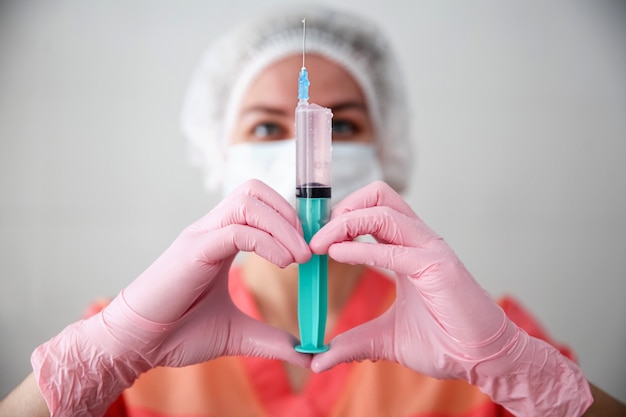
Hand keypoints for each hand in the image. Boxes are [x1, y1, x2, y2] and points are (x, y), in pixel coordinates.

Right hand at [31, 179, 311, 415]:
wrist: (137, 346)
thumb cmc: (179, 334)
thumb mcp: (237, 334)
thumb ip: (272, 339)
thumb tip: (308, 355)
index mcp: (219, 240)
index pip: (258, 203)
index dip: (289, 217)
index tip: (309, 247)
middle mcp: (210, 230)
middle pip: (254, 190)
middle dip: (289, 213)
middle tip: (306, 248)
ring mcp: (200, 237)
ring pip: (247, 202)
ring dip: (282, 225)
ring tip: (299, 258)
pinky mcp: (193, 252)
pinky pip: (236, 231)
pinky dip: (267, 242)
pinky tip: (284, 263)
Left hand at [309, 181, 591, 415]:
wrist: (482, 359)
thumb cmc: (443, 342)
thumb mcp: (385, 340)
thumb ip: (352, 343)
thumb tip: (318, 360)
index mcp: (407, 248)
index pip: (372, 211)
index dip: (340, 218)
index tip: (315, 239)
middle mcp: (418, 240)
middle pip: (378, 195)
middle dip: (341, 207)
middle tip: (317, 236)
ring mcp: (429, 249)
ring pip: (383, 210)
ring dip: (344, 222)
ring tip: (320, 244)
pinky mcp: (437, 266)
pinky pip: (392, 247)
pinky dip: (360, 247)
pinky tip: (338, 255)